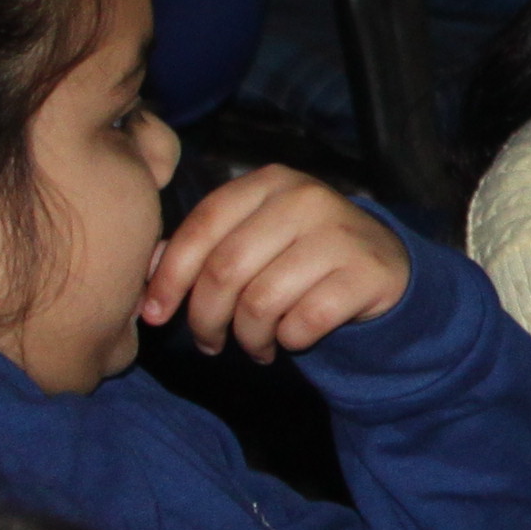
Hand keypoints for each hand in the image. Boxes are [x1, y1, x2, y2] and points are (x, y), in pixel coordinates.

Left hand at [138, 163, 410, 359]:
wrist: (383, 263)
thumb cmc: (301, 253)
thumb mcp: (254, 236)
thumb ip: (204, 246)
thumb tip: (147, 272)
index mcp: (268, 182)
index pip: (202, 226)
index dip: (170, 276)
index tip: (153, 314)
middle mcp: (305, 199)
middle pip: (226, 269)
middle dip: (205, 317)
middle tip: (207, 343)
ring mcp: (339, 234)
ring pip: (262, 301)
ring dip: (248, 337)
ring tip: (254, 346)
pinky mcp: (366, 273)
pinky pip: (304, 322)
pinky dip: (288, 341)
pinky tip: (290, 341)